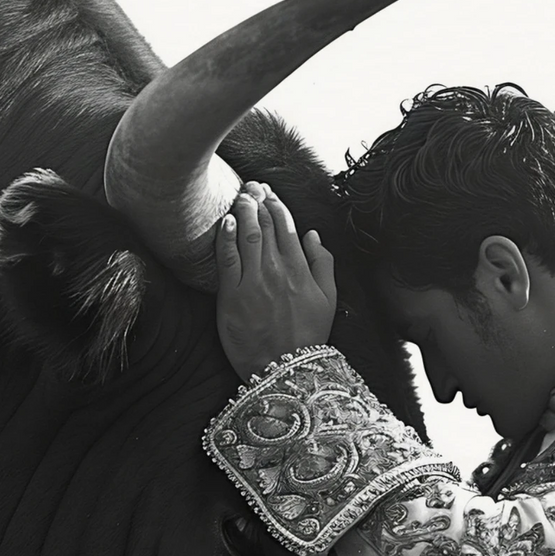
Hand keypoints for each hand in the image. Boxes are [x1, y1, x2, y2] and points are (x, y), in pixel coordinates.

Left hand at [215, 181, 337, 379]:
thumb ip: (324, 264)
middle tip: (251, 185)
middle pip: (265, 225)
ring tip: (240, 195)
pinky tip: (225, 221)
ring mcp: (254, 282)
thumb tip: (312, 234)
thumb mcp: (329, 301)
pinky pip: (228, 258)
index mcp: (302, 270)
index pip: (287, 226)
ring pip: (246, 235)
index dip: (276, 205)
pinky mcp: (232, 296)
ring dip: (242, 210)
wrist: (284, 370)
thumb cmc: (308, 337)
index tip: (268, 193)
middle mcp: (278, 271)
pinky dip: (226, 236)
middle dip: (258, 200)